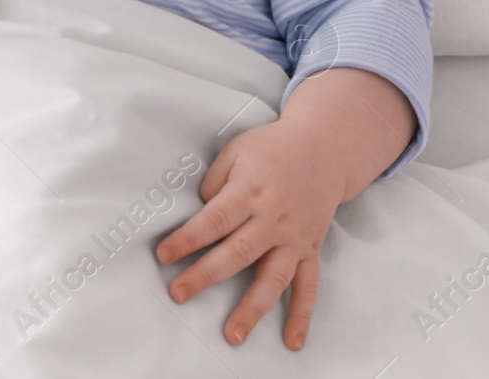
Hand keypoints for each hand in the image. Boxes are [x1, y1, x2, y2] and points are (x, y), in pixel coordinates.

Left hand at [155, 68, 416, 349]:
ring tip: (233, 334)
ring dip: (253, 308)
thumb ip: (215, 180)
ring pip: (273, 277)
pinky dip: (302, 315)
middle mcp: (273, 218)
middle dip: (206, 275)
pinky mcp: (309, 249)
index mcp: (251, 191)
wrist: (324, 149)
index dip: (188, 238)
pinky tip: (291, 340)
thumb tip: (200, 211)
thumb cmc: (274, 149)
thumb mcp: (238, 150)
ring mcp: (294, 237)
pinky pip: (308, 285)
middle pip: (237, 252)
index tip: (164, 254)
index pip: (215, 219)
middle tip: (179, 293)